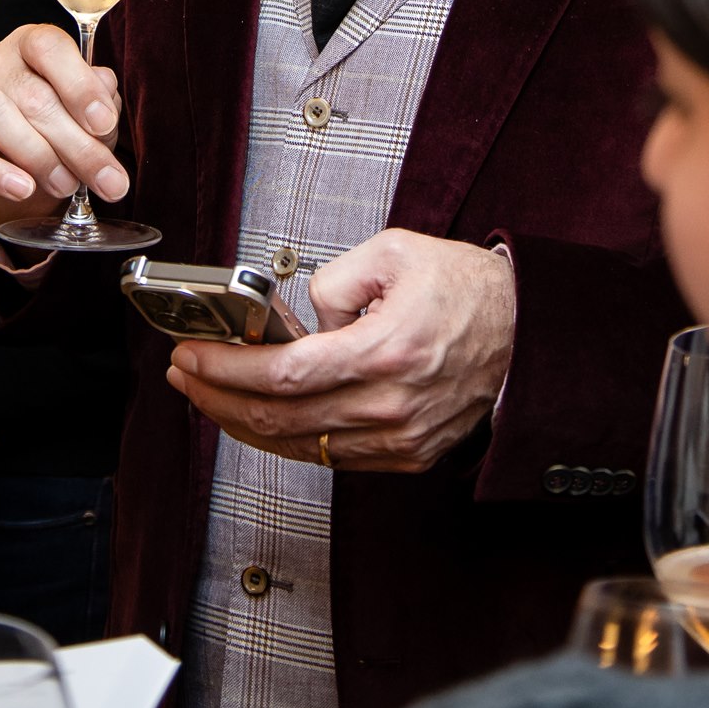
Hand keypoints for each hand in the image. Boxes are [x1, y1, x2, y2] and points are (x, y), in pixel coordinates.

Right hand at [0, 24, 128, 229]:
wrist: (20, 175)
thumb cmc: (60, 131)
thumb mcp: (89, 115)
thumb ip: (101, 101)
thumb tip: (105, 88)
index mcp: (33, 44)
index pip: (50, 47)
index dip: (79, 85)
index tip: (104, 124)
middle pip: (34, 96)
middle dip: (77, 145)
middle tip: (106, 180)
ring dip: (39, 157)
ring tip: (66, 185)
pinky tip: (23, 189)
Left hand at [165, 229, 515, 472]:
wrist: (524, 331)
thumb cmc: (464, 288)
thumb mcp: (394, 251)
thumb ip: (333, 280)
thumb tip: (299, 318)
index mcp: (386, 351)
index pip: (283, 376)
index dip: (226, 371)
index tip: (191, 356)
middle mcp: (390, 405)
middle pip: (280, 418)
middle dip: (217, 398)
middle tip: (184, 374)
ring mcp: (398, 438)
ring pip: (298, 445)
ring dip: (243, 423)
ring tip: (208, 394)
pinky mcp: (405, 454)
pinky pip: (329, 456)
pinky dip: (286, 437)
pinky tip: (259, 415)